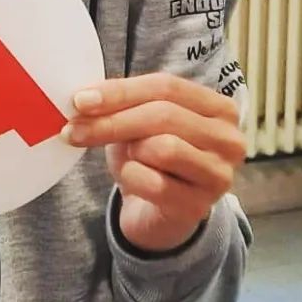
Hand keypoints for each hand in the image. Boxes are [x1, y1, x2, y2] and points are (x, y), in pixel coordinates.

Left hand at [63, 72, 245, 252]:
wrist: (159, 215)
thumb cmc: (151, 160)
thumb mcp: (141, 123)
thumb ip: (123, 104)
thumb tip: (84, 99)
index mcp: (218, 108)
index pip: (167, 86)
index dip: (121, 91)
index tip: (81, 99)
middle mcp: (228, 140)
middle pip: (163, 115)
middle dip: (112, 120)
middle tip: (73, 128)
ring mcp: (218, 175)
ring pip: (162, 147)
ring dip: (131, 152)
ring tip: (127, 158)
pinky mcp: (199, 207)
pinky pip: (153, 183)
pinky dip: (131, 179)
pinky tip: (133, 182)